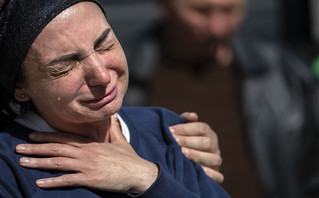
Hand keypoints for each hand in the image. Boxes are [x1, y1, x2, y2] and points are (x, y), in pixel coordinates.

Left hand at [15, 115, 157, 193]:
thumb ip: (113, 128)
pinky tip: (40, 183)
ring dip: (39, 162)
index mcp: (91, 144)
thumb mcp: (120, 141)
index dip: (48, 136)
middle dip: (36, 148)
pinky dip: (53, 181)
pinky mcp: (90, 178)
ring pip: (59, 162)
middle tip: (19, 148)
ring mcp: (88, 165)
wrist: (139, 172)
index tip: (33, 135)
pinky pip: (68, 180)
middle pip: (57, 148)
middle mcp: (86, 152)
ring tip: (23, 162)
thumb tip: (113, 114)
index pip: (66, 138)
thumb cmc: (129, 159)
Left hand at [170, 112, 223, 182]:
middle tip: (174, 141)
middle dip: (188, 141)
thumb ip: (185, 122)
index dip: (185, 128)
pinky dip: (211, 174)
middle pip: (206, 142)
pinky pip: (218, 176)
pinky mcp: (217, 175)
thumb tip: (192, 116)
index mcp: (208, 133)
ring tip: (182, 153)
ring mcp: (216, 160)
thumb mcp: (184, 132)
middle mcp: (214, 146)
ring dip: (197, 155)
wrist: (188, 164)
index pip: (201, 128)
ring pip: (213, 158)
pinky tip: (199, 171)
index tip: (170, 130)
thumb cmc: (183, 143)